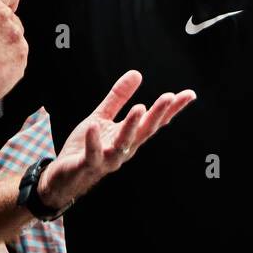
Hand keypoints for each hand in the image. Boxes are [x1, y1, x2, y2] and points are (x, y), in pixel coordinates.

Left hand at [38, 70, 194, 211]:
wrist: (63, 178)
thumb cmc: (86, 148)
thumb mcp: (102, 117)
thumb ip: (118, 98)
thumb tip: (137, 73)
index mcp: (130, 137)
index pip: (155, 121)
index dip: (172, 109)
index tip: (189, 94)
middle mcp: (124, 149)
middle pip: (145, 131)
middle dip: (158, 114)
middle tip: (170, 96)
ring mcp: (108, 159)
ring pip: (123, 144)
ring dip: (132, 126)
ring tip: (140, 107)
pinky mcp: (88, 165)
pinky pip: (93, 154)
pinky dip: (94, 141)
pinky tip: (94, 125)